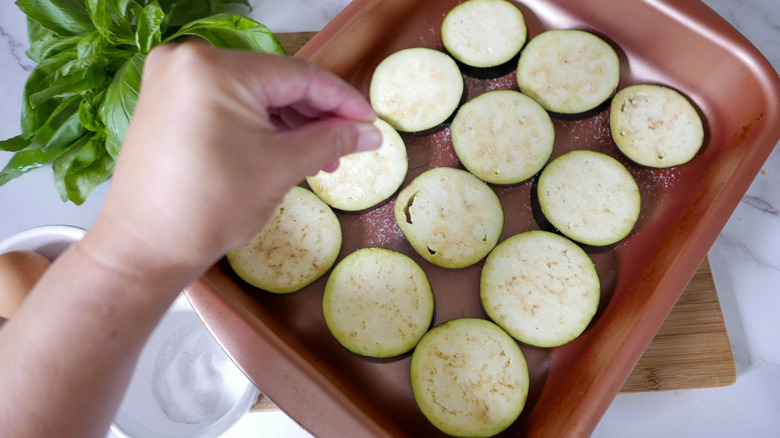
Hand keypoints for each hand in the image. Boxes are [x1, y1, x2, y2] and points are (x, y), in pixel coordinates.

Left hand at [83, 42, 381, 280]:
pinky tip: (284, 151)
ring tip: (319, 158)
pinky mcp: (167, 102)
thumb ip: (331, 140)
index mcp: (216, 68)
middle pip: (275, 81)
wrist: (144, 248)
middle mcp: (189, 60)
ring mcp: (173, 80)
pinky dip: (259, 125)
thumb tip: (370, 133)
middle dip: (316, 116)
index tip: (370, 123)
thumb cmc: (209, 208)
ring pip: (253, 93)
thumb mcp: (281, 167)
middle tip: (348, 145)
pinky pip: (228, 103)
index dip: (343, 100)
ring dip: (290, 123)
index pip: (300, 75)